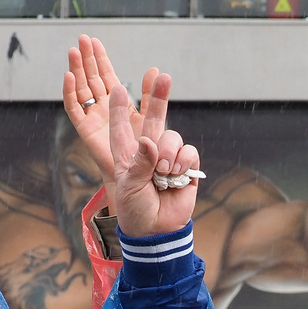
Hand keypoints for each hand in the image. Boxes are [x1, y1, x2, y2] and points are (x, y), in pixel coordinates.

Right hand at [63, 34, 155, 194]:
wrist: (139, 182)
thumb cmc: (148, 155)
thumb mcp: (153, 120)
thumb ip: (153, 97)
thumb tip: (157, 70)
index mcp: (118, 104)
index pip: (107, 76)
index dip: (100, 59)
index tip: (95, 41)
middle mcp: (103, 109)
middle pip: (91, 78)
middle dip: (87, 58)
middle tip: (83, 37)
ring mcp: (93, 119)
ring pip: (82, 88)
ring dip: (77, 69)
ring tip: (74, 50)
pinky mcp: (85, 131)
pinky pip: (74, 109)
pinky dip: (70, 93)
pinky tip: (69, 76)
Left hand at [108, 75, 198, 238]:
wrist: (157, 231)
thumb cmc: (135, 210)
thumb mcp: (129, 185)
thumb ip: (139, 161)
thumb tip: (149, 140)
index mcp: (127, 154)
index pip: (121, 127)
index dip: (120, 109)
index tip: (118, 89)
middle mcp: (147, 152)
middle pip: (153, 119)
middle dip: (158, 97)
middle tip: (163, 77)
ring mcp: (168, 158)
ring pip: (172, 137)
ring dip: (168, 153)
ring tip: (164, 174)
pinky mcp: (186, 167)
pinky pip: (188, 152)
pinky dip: (184, 162)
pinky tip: (177, 176)